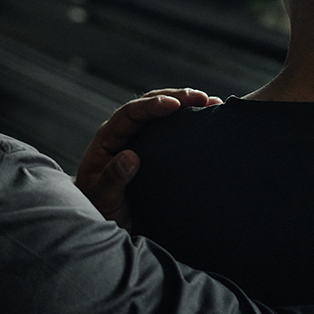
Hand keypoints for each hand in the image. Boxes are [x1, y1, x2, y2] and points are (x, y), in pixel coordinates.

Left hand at [75, 88, 221, 226]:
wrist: (107, 216)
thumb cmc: (101, 205)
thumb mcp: (102, 197)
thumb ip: (112, 179)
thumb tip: (130, 157)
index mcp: (109, 137)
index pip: (130, 113)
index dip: (152, 106)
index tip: (175, 105)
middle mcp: (126, 131)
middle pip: (150, 103)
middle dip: (177, 97)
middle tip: (203, 98)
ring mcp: (142, 136)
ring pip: (164, 112)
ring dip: (187, 104)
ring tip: (212, 103)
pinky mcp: (155, 145)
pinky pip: (173, 127)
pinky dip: (190, 119)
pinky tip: (208, 117)